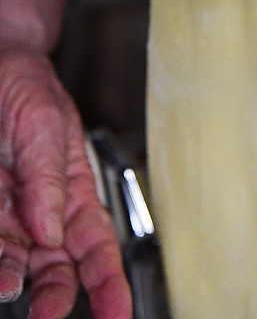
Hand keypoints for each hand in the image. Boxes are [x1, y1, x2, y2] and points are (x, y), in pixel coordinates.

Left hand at [0, 0, 131, 318]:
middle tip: (44, 314)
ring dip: (11, 278)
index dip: (110, 283)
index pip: (96, 246)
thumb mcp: (46, 123)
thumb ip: (50, 176)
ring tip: (6, 285)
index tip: (119, 315)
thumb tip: (53, 228)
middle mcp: (40, 211)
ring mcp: (7, 216)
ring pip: (14, 262)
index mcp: (73, 191)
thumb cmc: (26, 86)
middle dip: (53, 297)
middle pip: (55, 268)